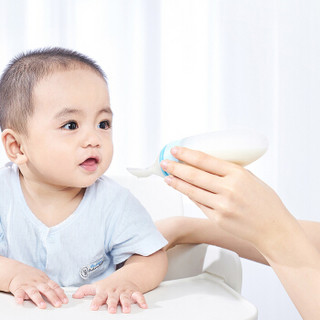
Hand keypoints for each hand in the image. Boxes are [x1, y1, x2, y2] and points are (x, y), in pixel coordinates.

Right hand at [9, 263, 67, 308]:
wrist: (17, 271)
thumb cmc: (32, 276)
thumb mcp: (43, 278)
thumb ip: (51, 285)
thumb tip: (61, 292)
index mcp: (45, 280)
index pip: (55, 287)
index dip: (60, 294)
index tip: (65, 301)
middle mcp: (38, 283)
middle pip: (47, 290)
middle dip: (53, 298)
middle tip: (58, 304)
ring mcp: (28, 285)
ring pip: (34, 292)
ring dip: (39, 299)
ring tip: (42, 306)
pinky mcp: (18, 288)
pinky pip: (19, 293)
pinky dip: (19, 298)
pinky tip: (20, 302)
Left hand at [72, 275, 146, 312]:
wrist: (126, 277)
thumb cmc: (110, 284)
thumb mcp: (97, 285)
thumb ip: (86, 290)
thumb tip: (74, 295)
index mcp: (105, 290)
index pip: (99, 296)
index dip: (96, 302)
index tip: (93, 307)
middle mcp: (115, 291)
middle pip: (113, 298)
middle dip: (112, 304)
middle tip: (111, 310)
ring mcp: (124, 291)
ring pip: (125, 298)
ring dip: (126, 303)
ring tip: (126, 310)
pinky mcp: (133, 292)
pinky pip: (138, 295)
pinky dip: (141, 300)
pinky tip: (143, 305)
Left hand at [160, 147, 296, 252]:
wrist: (274, 230)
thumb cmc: (265, 203)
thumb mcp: (252, 179)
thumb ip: (231, 171)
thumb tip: (209, 164)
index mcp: (238, 174)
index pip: (205, 160)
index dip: (187, 154)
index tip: (175, 150)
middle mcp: (228, 189)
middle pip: (194, 175)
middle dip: (176, 167)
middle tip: (165, 162)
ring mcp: (222, 206)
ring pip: (192, 191)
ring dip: (177, 182)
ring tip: (167, 176)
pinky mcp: (217, 219)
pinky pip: (198, 204)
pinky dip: (188, 195)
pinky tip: (181, 189)